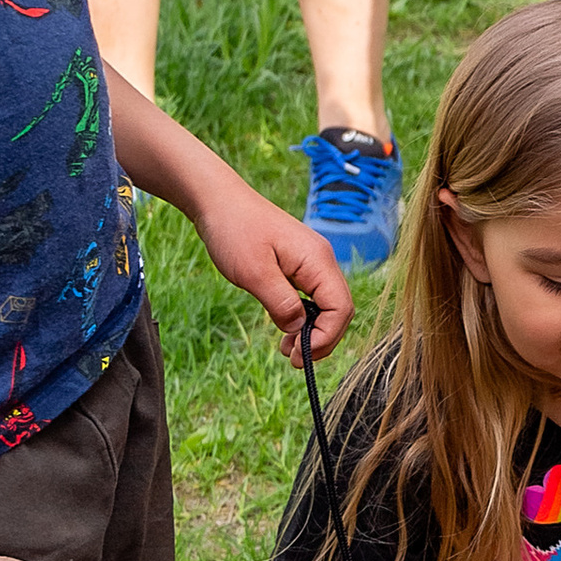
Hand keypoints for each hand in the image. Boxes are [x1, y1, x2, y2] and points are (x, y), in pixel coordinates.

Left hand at [191, 180, 352, 367]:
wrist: (218, 201)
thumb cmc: (234, 230)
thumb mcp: (253, 272)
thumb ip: (281, 303)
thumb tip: (299, 329)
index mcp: (317, 260)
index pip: (341, 308)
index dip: (326, 338)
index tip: (298, 356)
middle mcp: (321, 260)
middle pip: (340, 310)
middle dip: (322, 339)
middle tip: (292, 358)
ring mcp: (310, 262)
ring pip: (327, 306)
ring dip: (312, 331)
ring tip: (286, 349)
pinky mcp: (298, 264)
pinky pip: (312, 297)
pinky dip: (303, 317)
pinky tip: (284, 327)